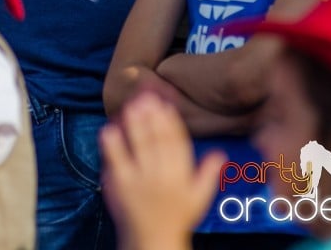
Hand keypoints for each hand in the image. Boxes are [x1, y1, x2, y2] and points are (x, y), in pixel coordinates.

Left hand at [100, 93, 223, 249]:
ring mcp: (141, 181)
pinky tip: (109, 129)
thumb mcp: (199, 198)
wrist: (153, 244)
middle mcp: (162, 176)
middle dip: (152, 116)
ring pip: (139, 146)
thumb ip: (209, 174)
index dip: (171, 122)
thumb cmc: (177, 219)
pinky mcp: (122, 187)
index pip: (177, 143)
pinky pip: (117, 161)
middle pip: (157, 139)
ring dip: (135, 124)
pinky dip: (113, 145)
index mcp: (181, 176)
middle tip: (146, 96)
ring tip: (131, 105)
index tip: (165, 104)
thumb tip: (221, 154)